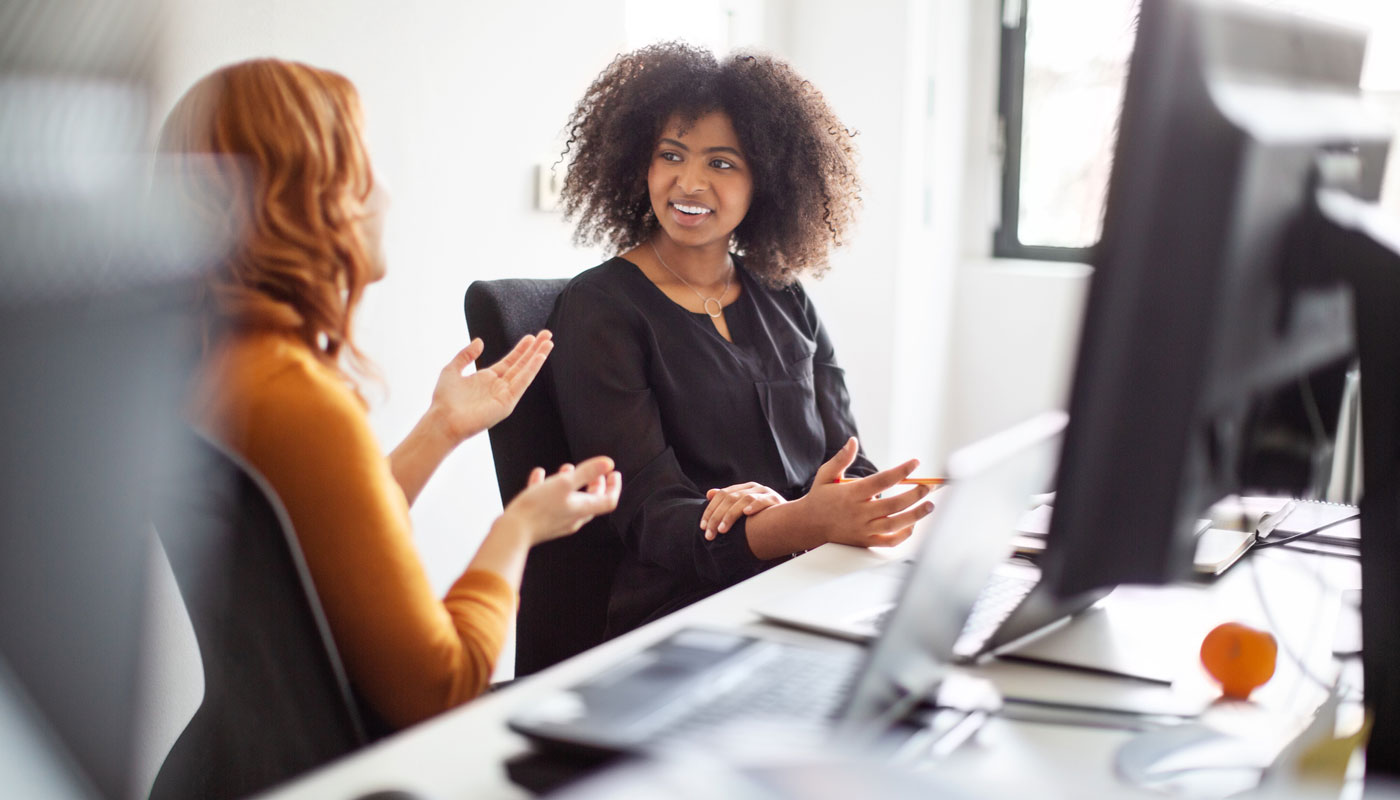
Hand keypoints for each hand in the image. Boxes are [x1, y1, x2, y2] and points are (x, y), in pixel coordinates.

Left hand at [426, 331, 553, 443]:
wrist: (443, 419)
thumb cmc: (444, 400)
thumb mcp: (452, 369)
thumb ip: (466, 355)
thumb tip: (479, 341)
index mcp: (486, 379)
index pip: (509, 361)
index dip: (521, 349)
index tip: (531, 337)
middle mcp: (498, 386)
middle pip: (521, 364)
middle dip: (534, 349)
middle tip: (547, 335)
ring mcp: (504, 394)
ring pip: (525, 372)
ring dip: (538, 357)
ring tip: (549, 343)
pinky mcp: (507, 402)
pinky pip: (522, 383)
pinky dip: (532, 370)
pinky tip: (540, 357)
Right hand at [500, 456, 621, 545]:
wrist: (512, 532)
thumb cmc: (538, 507)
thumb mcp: (564, 483)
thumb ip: (587, 472)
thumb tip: (609, 463)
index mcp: (582, 510)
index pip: (608, 500)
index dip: (614, 486)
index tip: (614, 473)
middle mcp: (573, 518)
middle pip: (591, 501)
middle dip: (595, 484)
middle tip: (597, 473)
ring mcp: (558, 521)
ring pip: (569, 500)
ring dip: (571, 483)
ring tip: (566, 467)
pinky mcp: (542, 521)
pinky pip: (549, 502)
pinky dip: (547, 487)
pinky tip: (538, 474)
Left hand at [701, 482, 785, 540]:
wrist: (792, 518)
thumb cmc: (765, 515)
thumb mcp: (745, 507)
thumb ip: (728, 501)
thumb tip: (709, 494)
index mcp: (744, 488)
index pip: (721, 495)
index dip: (710, 510)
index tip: (703, 526)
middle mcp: (753, 488)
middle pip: (729, 498)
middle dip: (716, 517)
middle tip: (709, 533)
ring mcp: (764, 492)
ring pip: (742, 500)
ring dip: (730, 516)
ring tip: (722, 529)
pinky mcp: (775, 500)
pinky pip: (762, 500)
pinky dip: (753, 505)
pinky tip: (746, 513)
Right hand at [799, 438, 934, 548]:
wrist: (808, 525)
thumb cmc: (820, 498)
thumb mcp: (826, 475)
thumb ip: (841, 459)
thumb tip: (853, 441)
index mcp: (851, 494)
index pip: (881, 481)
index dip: (901, 471)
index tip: (915, 463)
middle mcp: (859, 513)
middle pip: (893, 504)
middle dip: (915, 495)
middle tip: (928, 486)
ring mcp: (863, 529)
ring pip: (894, 524)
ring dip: (915, 515)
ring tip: (930, 505)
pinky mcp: (865, 541)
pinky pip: (889, 541)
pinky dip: (903, 535)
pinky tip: (913, 524)